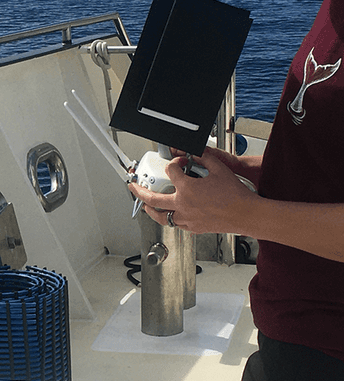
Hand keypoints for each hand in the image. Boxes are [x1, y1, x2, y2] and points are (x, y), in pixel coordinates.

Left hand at [129, 150, 257, 233]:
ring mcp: (187, 218)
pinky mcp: (194, 228)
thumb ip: (204, 158)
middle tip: (133, 187)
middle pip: (153, 199)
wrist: (247, 214)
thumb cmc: (236, 195)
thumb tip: (196, 152)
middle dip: (139, 191)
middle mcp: (183, 205)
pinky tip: (169, 215)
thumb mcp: (219, 168)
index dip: (175, 164)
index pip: (171, 171)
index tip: (181, 163)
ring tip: (145, 205)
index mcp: (187, 189)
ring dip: (151, 210)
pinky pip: (176, 224)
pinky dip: (170, 218)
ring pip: (161, 217)